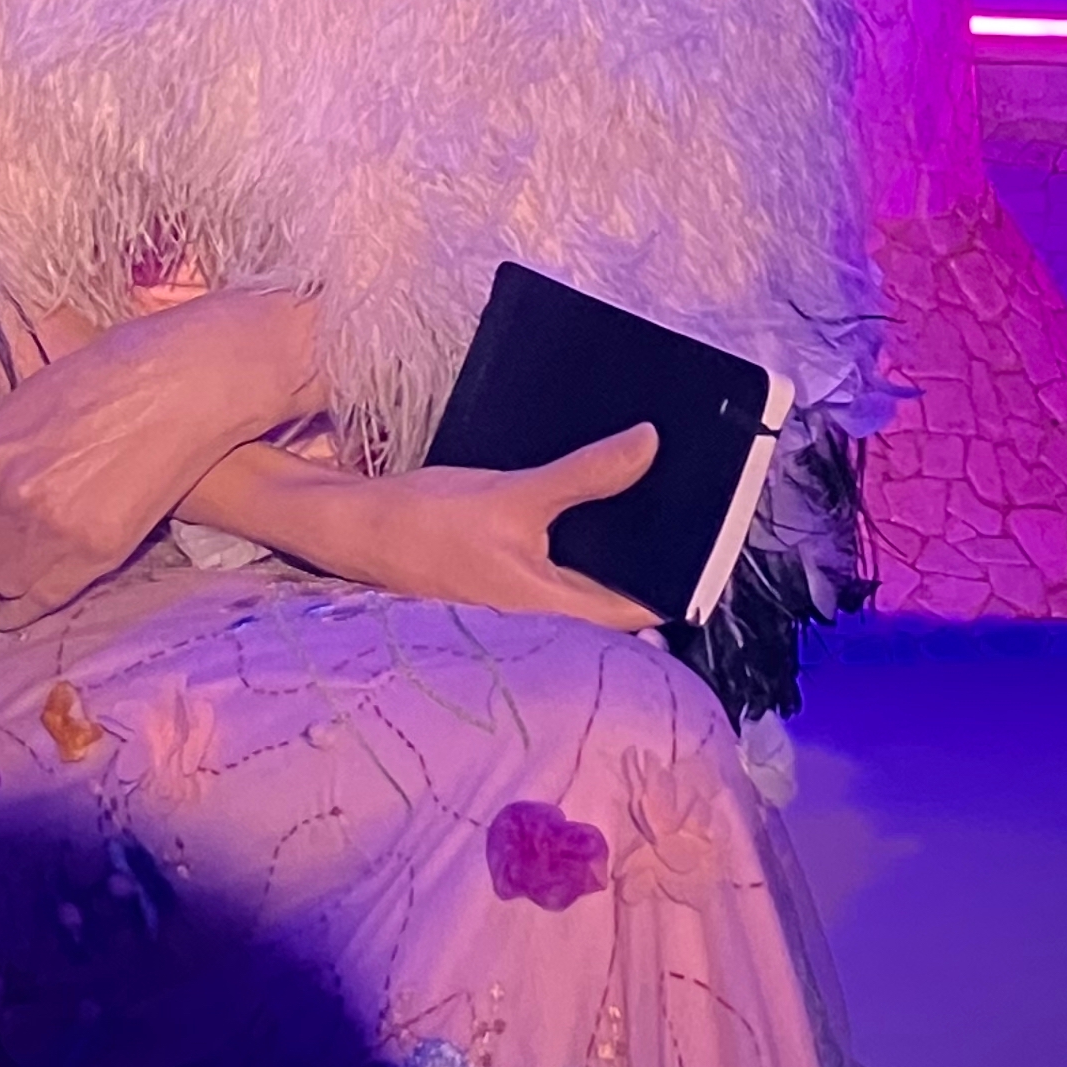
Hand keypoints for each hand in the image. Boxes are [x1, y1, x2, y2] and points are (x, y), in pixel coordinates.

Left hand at [0, 290, 318, 622]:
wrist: (175, 386)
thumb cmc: (99, 380)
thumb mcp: (17, 408)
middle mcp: (2, 504)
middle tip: (13, 526)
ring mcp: (49, 533)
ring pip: (7, 581)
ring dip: (15, 569)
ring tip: (43, 542)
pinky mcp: (94, 554)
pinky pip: (44, 600)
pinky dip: (33, 604)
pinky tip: (34, 598)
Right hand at [182, 423, 664, 627]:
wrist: (351, 530)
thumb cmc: (426, 523)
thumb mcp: (513, 494)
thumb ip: (586, 474)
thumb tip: (650, 445)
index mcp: (555, 613)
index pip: (645, 608)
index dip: (683, 576)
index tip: (714, 536)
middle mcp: (544, 621)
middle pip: (622, 596)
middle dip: (654, 558)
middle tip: (690, 506)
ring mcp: (523, 607)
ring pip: (590, 582)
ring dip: (615, 550)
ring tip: (648, 498)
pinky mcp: (505, 587)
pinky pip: (561, 570)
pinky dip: (580, 544)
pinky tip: (588, 508)